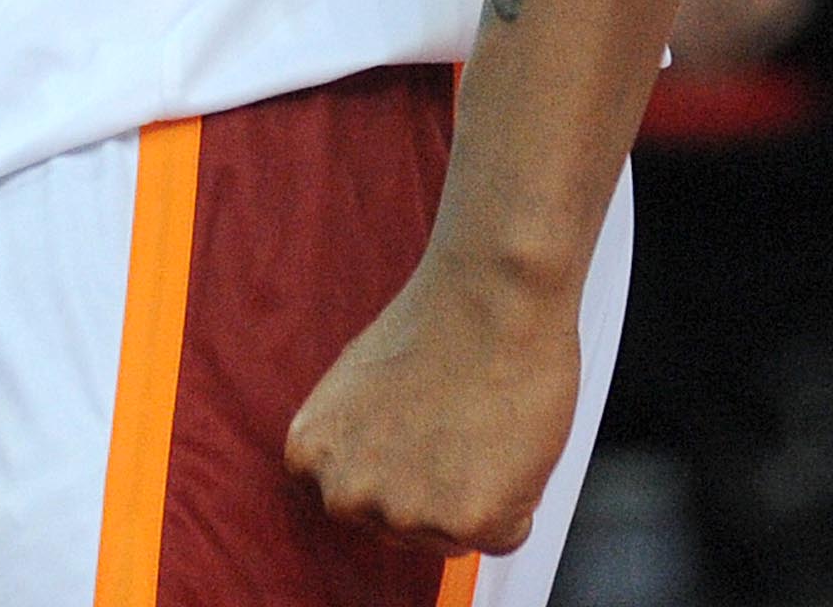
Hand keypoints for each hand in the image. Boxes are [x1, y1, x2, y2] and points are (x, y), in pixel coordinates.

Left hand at [286, 251, 583, 559]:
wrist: (490, 295)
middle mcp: (347, 495)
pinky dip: (522, 497)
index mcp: (311, 456)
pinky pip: (510, 532)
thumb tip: (374, 471)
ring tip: (481, 425)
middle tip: (455, 426)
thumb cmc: (434, 325)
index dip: (398, 467)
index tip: (417, 430)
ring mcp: (407, 514)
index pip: (359, 502)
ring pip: (458, 535)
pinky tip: (509, 442)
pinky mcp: (470, 522)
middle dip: (434, 490)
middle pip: (405, 527)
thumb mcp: (355, 384)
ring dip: (479, 494)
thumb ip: (354, 439)